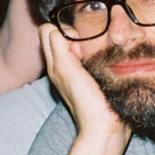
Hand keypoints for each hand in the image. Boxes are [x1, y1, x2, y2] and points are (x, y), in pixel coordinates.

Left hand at [39, 24, 129, 142]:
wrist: (104, 128)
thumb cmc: (85, 100)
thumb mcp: (65, 69)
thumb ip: (58, 46)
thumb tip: (57, 27)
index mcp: (54, 62)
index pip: (48, 30)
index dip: (61, 27)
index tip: (75, 36)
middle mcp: (63, 65)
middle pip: (62, 35)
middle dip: (74, 31)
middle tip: (87, 42)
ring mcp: (79, 71)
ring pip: (79, 43)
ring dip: (87, 41)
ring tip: (97, 49)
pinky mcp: (94, 76)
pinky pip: (92, 53)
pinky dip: (97, 50)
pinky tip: (105, 56)